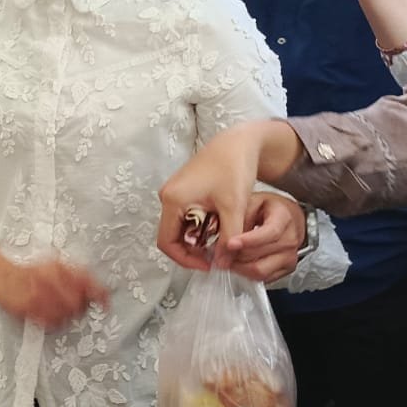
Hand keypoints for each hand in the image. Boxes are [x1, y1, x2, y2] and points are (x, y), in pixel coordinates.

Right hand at [0, 242, 109, 330]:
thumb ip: (75, 273)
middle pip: (77, 302)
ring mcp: (38, 295)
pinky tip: (51, 317)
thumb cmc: (28, 270)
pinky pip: (50, 322)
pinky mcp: (28, 308)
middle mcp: (49, 280)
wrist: (0, 274)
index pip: (85, 280)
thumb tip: (96, 287)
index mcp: (58, 267)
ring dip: (67, 316)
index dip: (99, 294)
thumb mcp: (53, 264)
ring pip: (65, 314)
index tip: (106, 303)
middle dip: (81, 307)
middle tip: (78, 308)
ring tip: (62, 311)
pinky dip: (55, 322)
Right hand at [157, 126, 265, 269]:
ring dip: (199, 238)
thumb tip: (222, 264)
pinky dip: (201, 226)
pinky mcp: (184, 190)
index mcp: (173, 200)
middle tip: (217, 255)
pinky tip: (219, 226)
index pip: (167, 242)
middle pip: (172, 236)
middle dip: (194, 250)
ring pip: (181, 227)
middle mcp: (168, 196)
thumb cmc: (234, 167)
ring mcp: (175, 193)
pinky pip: (186, 217)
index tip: (208, 265)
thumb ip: (228, 239)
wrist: (238, 141)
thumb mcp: (233, 207)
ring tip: (222, 240)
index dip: (185, 259)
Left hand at [224, 193, 305, 282]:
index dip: (249, 240)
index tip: (231, 243)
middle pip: (260, 255)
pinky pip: (263, 278)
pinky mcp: (287, 268)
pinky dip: (247, 273)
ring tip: (227, 258)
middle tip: (218, 251)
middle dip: (235, 255)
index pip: (269, 233)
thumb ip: (238, 218)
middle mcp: (290, 238)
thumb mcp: (251, 202)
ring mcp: (290, 255)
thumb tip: (223, 239)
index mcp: (283, 217)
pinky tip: (238, 263)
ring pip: (260, 270)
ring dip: (239, 267)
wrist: (288, 217)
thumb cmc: (269, 208)